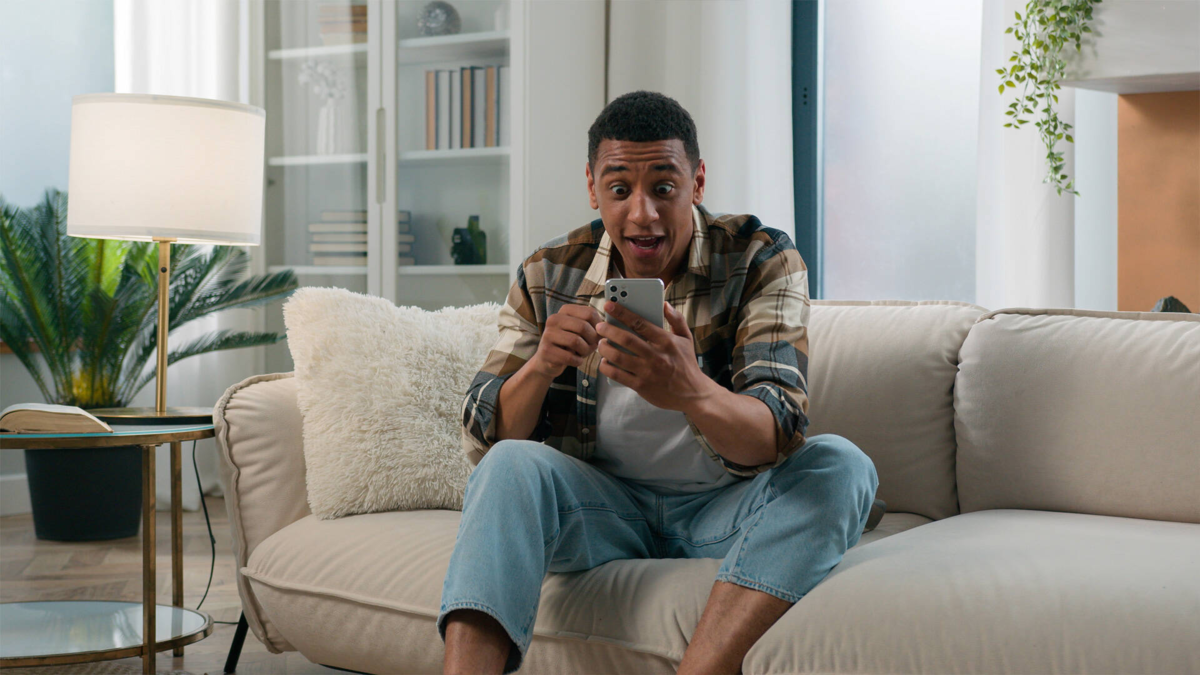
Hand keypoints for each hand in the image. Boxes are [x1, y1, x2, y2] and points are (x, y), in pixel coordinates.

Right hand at [529, 303, 601, 377]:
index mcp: (565, 310)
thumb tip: (605, 328)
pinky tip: (576, 360)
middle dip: (592, 340)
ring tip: (583, 353)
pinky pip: (569, 357)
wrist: (548, 360)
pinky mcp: (545, 350)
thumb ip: (593, 326)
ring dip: (585, 351)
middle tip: (592, 346)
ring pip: (576, 341)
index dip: (599, 326)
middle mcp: (554, 319)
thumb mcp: (581, 331)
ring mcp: (548, 334)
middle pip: (582, 326)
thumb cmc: (570, 344)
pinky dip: (577, 361)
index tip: (598, 335)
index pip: (589, 312)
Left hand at [596, 300, 715, 411]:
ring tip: (601, 344)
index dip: (622, 313)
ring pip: (618, 357)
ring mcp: (647, 372)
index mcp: (666, 342)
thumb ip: (676, 319)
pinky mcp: (641, 386)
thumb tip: (665, 304)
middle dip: (608, 330)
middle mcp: (656, 356)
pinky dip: (607, 367)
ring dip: (605, 348)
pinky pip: (618, 375)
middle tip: (600, 327)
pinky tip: (604, 361)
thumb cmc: (687, 364)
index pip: (640, 323)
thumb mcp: (686, 339)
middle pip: (626, 339)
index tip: (609, 306)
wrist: (693, 394)